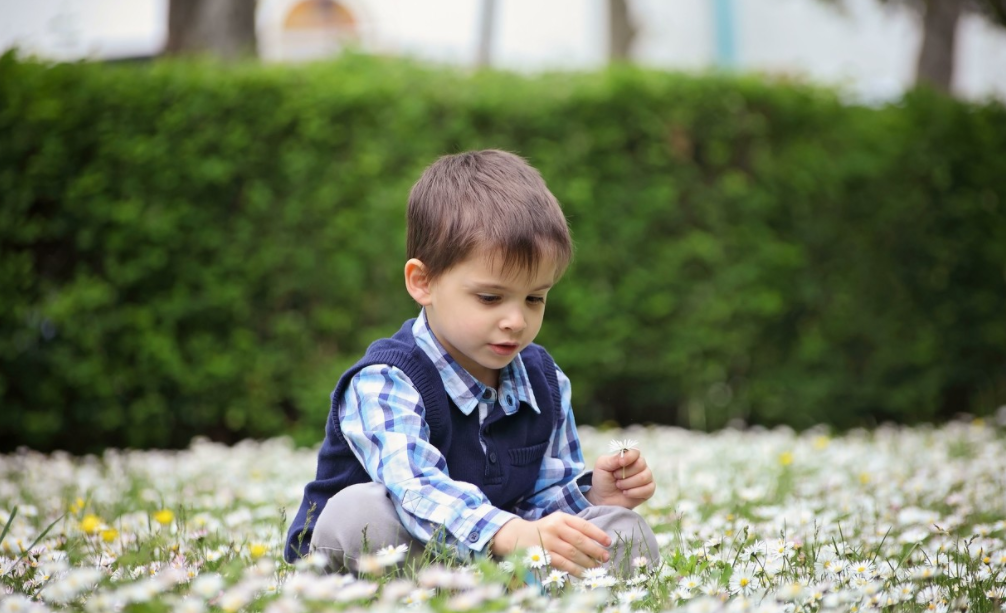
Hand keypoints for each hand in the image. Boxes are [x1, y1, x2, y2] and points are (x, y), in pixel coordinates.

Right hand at [490, 514, 610, 576]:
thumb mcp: (557, 522)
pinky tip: (583, 573)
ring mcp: (548, 542)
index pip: (583, 525)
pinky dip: (575, 570)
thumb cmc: (544, 530)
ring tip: (597, 567)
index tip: (608, 542)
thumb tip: (597, 542)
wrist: (517, 536)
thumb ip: (574, 528)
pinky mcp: (543, 555)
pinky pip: (563, 564)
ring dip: (587, 562)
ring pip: (572, 553)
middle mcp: (555, 527)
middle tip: (605, 557)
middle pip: (579, 540)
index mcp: (561, 517)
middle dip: (595, 550)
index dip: (597, 534)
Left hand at [585, 448, 654, 508]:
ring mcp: (646, 477)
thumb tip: (623, 456)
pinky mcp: (649, 490)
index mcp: (629, 457)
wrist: (604, 499)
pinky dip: (634, 492)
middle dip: (625, 474)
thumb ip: (612, 459)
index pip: (635, 452)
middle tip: (616, 478)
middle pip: (641, 464)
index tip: (620, 463)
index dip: (629, 457)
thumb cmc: (603, 480)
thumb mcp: (601, 466)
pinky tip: (626, 493)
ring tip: (619, 486)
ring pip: (644, 477)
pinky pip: (648, 489)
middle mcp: (640, 465)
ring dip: (628, 484)